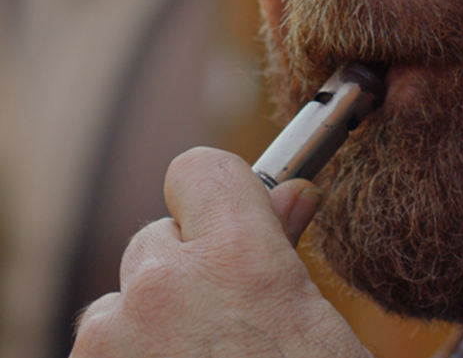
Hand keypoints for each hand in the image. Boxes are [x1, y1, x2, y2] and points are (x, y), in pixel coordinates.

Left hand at [70, 147, 369, 356]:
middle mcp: (162, 286)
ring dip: (150, 323)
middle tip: (226, 322)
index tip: (231, 223)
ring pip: (122, 300)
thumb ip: (286, 246)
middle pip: (156, 240)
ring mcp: (111, 341)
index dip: (216, 193)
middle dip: (186, 269)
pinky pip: (101, 350)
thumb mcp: (314, 324)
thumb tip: (293, 194)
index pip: (197, 169)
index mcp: (238, 259)